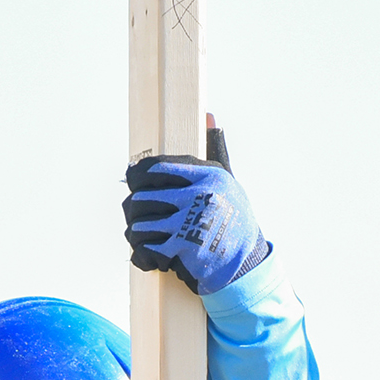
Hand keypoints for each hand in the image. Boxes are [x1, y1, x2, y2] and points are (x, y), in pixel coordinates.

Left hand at [122, 155, 270, 294]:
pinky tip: (155, 258)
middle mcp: (199, 195)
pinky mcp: (183, 249)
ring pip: (137, 226)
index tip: (133, 182)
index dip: (136, 176)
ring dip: (138, 236)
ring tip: (149, 239)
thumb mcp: (226, 183)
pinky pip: (144, 249)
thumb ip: (213, 151)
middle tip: (141, 219)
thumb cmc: (232, 220)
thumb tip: (208, 115)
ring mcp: (190, 222)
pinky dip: (145, 257)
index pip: (155, 167)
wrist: (246, 264)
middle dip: (135, 212)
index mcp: (208, 175)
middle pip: (140, 198)